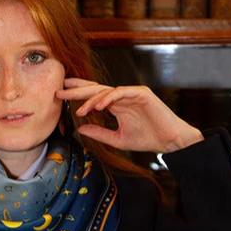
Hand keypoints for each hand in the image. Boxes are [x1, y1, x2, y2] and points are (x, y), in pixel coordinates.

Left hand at [56, 78, 203, 153]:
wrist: (170, 141)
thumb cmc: (148, 139)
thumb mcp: (117, 139)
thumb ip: (99, 133)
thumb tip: (80, 129)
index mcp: (116, 105)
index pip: (93, 95)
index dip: (78, 93)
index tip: (61, 93)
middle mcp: (122, 96)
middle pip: (95, 89)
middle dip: (77, 90)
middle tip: (60, 91)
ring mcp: (132, 93)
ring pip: (106, 91)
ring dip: (91, 99)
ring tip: (79, 109)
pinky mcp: (141, 93)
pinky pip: (121, 92)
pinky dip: (108, 98)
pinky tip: (97, 106)